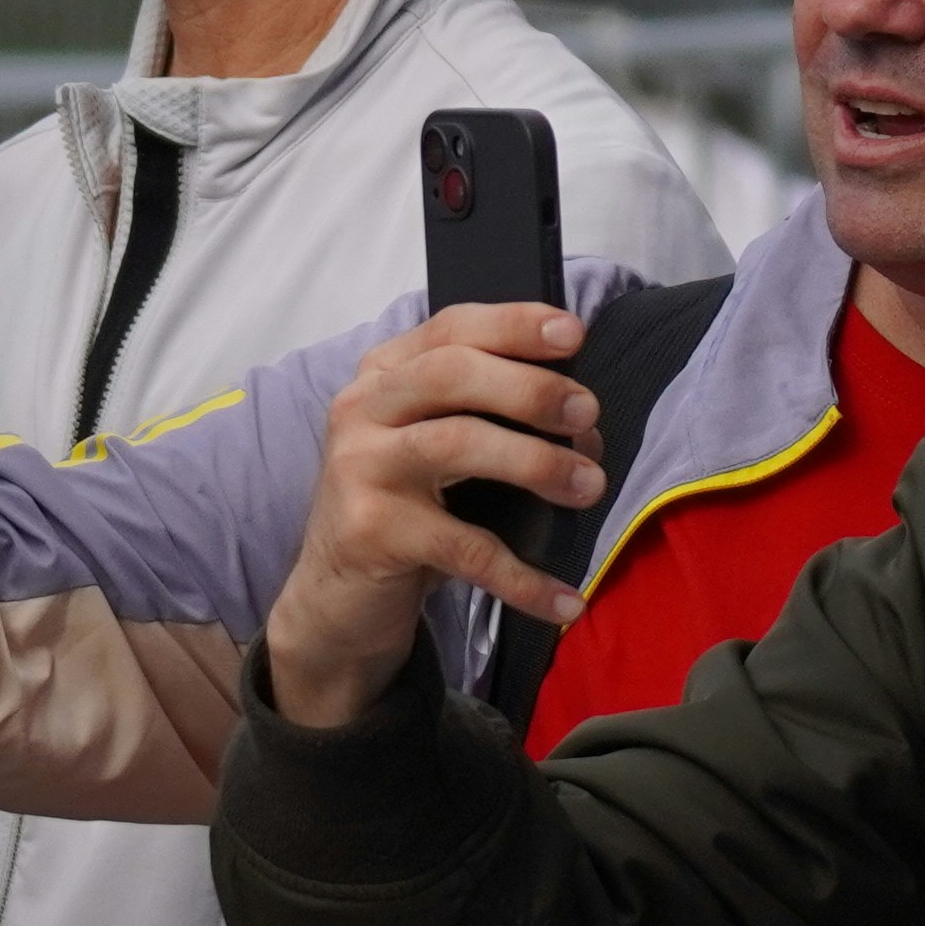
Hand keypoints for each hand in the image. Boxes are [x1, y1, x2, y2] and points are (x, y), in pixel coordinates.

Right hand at [257, 305, 609, 731]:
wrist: (335, 595)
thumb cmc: (404, 509)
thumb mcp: (433, 448)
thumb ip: (489, 417)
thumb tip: (584, 426)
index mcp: (383, 375)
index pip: (450, 329)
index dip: (513, 325)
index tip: (574, 334)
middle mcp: (362, 409)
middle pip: (451, 373)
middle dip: (529, 388)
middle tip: (586, 414)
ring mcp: (361, 468)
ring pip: (456, 444)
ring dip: (535, 462)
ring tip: (589, 486)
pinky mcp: (371, 532)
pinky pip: (464, 547)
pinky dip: (522, 577)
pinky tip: (565, 600)